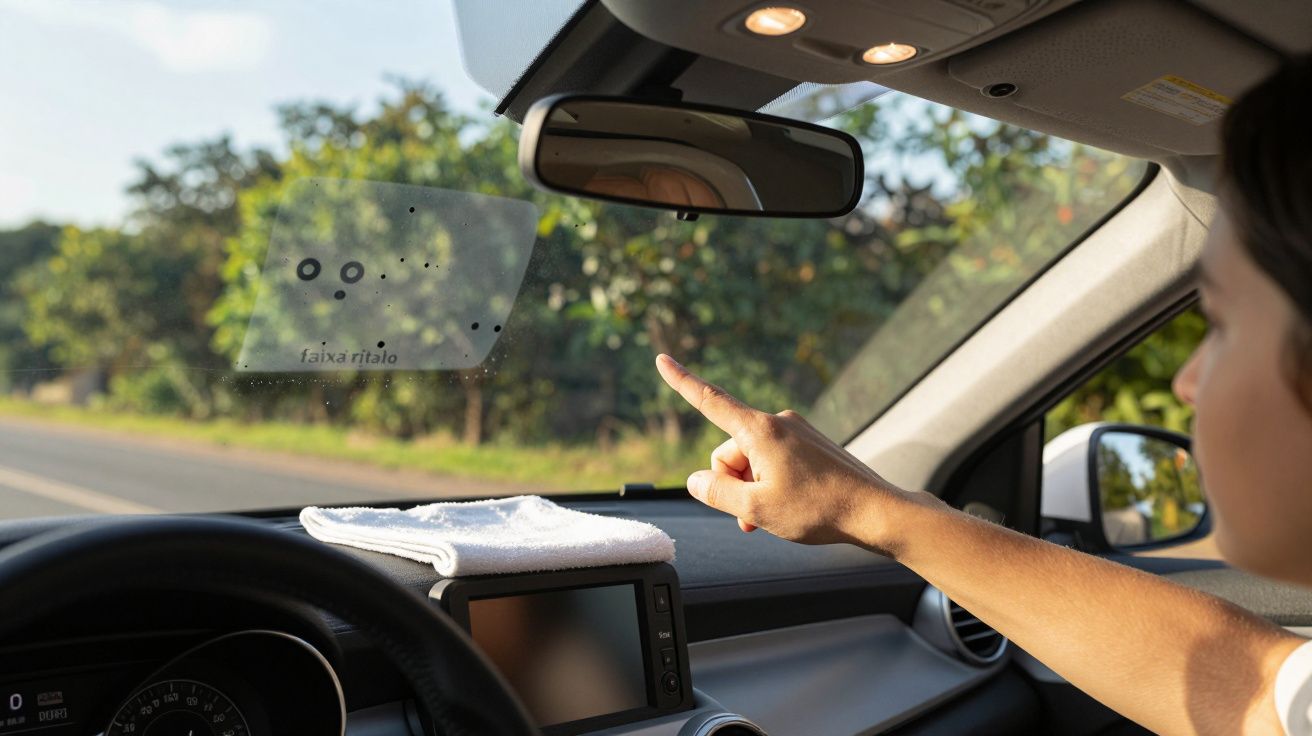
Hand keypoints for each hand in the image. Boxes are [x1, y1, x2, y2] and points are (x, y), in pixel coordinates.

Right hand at [655, 354, 923, 550]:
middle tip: (753, 516)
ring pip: (753, 461)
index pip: (709, 401)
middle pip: (730, 451)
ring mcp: (797, 433)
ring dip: (753, 489)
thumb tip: (696, 480)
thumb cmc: (818, 510)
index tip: (662, 360)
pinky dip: (771, 485)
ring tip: (772, 516)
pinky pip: (775, 462)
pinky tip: (787, 507)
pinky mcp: (811, 445)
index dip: (681, 382)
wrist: (874, 512)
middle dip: (733, 483)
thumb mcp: (755, 509)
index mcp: (761, 431)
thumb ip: (716, 492)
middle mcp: (778, 423)